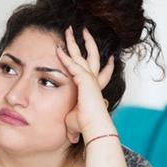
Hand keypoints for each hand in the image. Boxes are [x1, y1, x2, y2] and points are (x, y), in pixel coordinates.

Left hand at [55, 26, 114, 142]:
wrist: (94, 126)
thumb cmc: (87, 126)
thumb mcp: (77, 122)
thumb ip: (73, 125)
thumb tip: (71, 137)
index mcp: (95, 88)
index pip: (102, 72)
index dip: (106, 65)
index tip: (110, 58)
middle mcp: (94, 80)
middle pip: (92, 56)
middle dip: (88, 43)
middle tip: (85, 31)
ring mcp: (88, 77)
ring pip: (81, 54)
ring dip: (74, 42)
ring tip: (69, 29)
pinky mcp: (82, 78)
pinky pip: (70, 63)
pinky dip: (64, 55)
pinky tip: (57, 48)